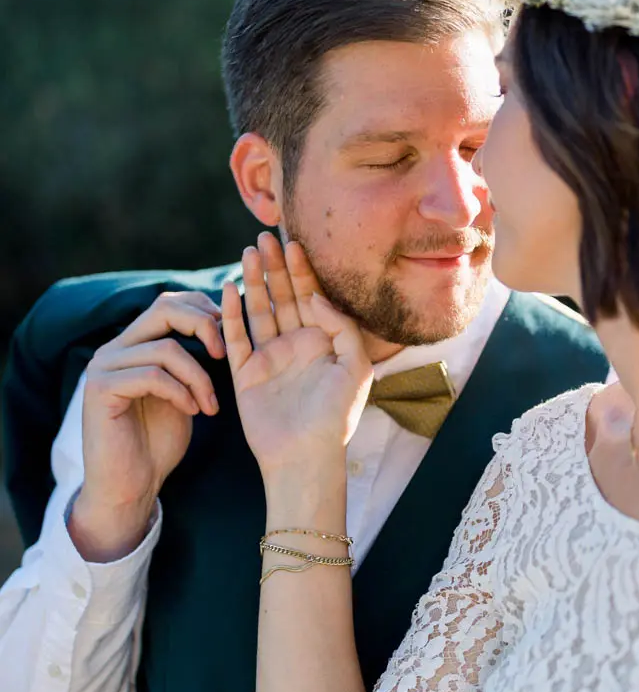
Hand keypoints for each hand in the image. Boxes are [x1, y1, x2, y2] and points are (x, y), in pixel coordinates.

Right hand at [72, 291, 224, 560]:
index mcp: (133, 344)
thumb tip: (224, 328)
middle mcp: (114, 348)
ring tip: (209, 405)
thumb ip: (191, 362)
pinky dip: (181, 392)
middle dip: (204, 326)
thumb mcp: (182, 393)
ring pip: (165, 349)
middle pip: (164, 308)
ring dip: (198, 377)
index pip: (169, 303)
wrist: (129, 487)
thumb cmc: (157, 443)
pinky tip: (193, 411)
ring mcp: (103, 366)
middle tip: (225, 356)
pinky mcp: (100, 389)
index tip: (230, 338)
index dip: (204, 311)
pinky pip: (152, 375)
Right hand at [222, 233, 372, 476]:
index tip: (294, 242)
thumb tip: (317, 295)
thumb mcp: (355, 366)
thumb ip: (341, 325)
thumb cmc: (336, 416)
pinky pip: (235, 337)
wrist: (305, 456)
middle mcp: (295, 345)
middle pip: (283, 296)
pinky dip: (230, 314)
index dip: (302, 270)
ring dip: (254, 282)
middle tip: (265, 236)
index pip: (310, 296)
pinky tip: (229, 288)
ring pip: (259, 310)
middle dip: (275, 266)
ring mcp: (269, 357)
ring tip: (249, 252)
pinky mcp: (245, 373)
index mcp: (323, 342)